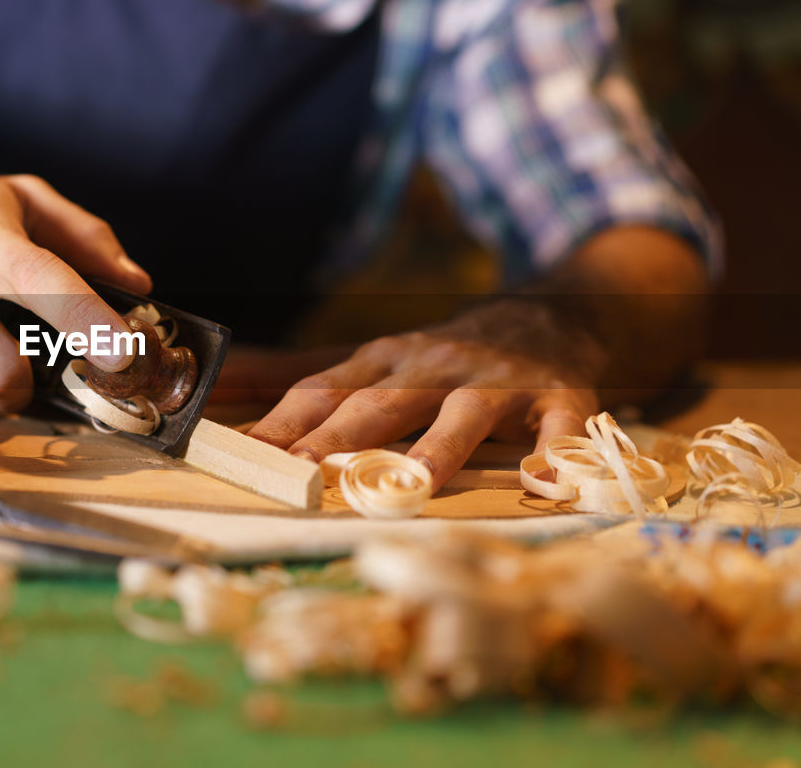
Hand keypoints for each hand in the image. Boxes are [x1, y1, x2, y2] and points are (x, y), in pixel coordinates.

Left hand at [246, 300, 604, 488]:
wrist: (550, 314)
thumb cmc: (445, 358)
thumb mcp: (383, 361)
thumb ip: (327, 393)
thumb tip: (242, 414)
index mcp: (383, 361)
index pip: (321, 391)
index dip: (283, 424)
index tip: (243, 457)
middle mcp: (432, 367)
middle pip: (379, 403)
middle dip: (336, 437)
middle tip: (300, 475)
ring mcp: (496, 381)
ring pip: (462, 414)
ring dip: (438, 448)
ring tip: (413, 487)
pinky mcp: (558, 395)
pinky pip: (557, 427)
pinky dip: (552, 453)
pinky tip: (543, 482)